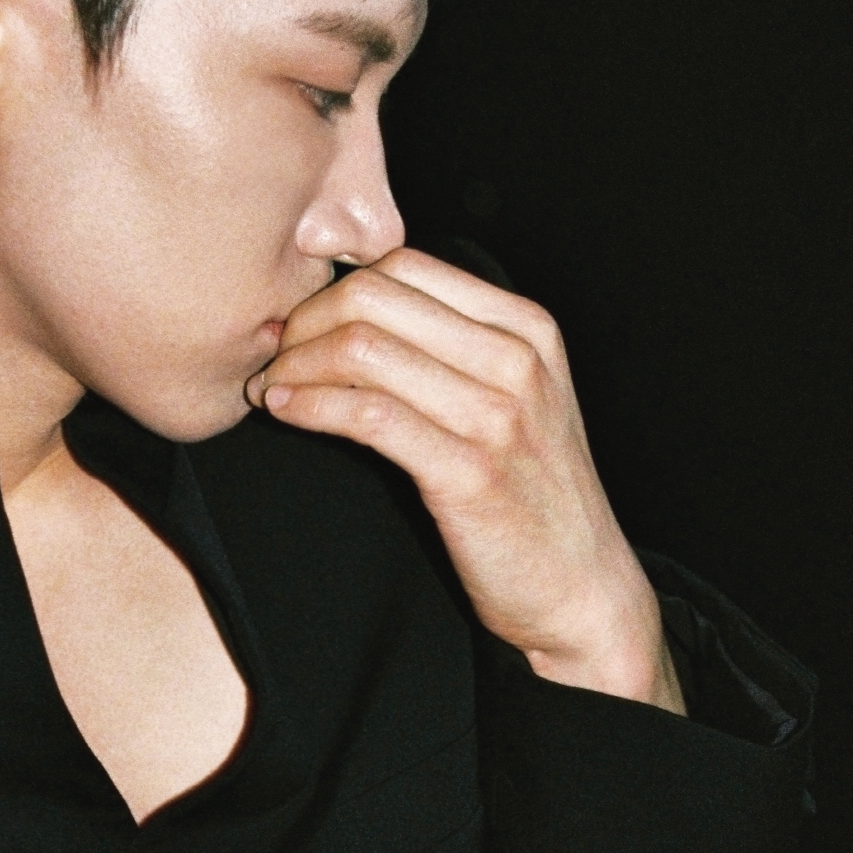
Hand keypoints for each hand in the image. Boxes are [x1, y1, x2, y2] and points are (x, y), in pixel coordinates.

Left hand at [247, 249, 684, 709]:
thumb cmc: (533, 494)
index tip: (300, 328)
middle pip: (375, 298)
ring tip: (270, 390)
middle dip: (304, 322)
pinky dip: (310, 406)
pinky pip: (367, 415)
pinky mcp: (469, 471)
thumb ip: (453, 350)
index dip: (334, 289)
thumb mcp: (513, 399)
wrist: (582, 587)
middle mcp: (517, 358)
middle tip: (274, 359)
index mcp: (527, 327)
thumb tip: (348, 316)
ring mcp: (497, 414)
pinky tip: (286, 412)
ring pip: (362, 350)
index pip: (405, 266)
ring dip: (295, 365)